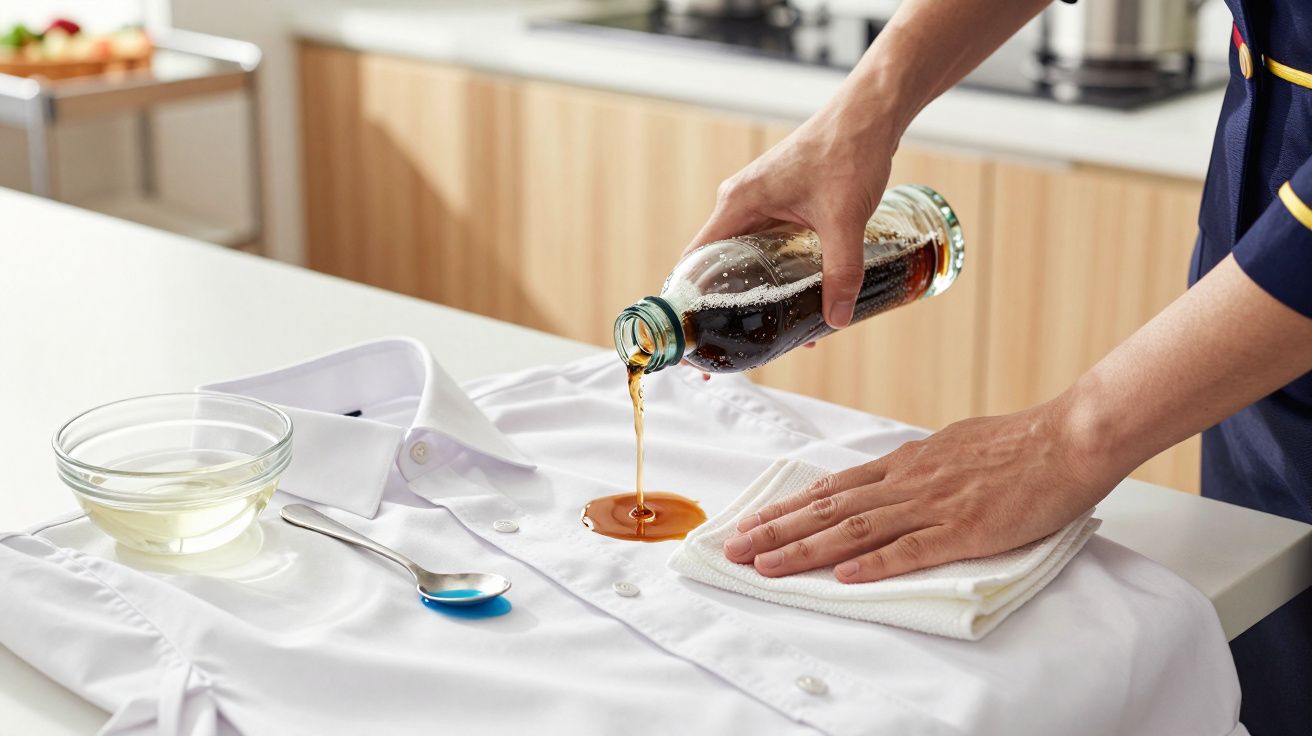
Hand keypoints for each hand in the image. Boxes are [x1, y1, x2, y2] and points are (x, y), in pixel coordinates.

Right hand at [686, 103, 897, 327]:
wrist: (870, 113)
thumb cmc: (849, 152)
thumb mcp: (844, 220)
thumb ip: (841, 272)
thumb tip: (835, 320)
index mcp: (738, 202)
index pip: (696, 259)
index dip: (692, 298)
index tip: (700, 332)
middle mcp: (740, 201)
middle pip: (720, 261)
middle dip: (733, 303)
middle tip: (748, 339)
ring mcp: (759, 200)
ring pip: (747, 254)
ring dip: (759, 287)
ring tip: (780, 325)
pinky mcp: (780, 199)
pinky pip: (766, 242)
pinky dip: (776, 268)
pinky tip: (799, 292)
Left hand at [722, 399, 1124, 581]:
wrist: (1068, 438)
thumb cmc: (1018, 444)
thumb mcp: (953, 446)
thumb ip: (920, 467)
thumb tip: (892, 478)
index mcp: (906, 462)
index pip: (833, 487)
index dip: (788, 507)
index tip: (753, 521)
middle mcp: (909, 480)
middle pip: (829, 508)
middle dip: (777, 530)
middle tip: (734, 548)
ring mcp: (935, 504)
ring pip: (856, 529)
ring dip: (806, 550)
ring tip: (766, 566)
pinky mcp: (966, 528)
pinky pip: (913, 548)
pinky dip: (875, 564)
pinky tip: (844, 576)